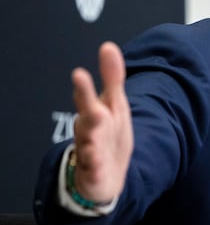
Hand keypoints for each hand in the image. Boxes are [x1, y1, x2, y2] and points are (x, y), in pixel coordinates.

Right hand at [70, 41, 132, 203]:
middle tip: (79, 78)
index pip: (90, 95)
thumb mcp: (115, 106)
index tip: (81, 70)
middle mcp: (89, 129)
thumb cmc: (107, 136)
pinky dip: (95, 167)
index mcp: (95, 112)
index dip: (86, 84)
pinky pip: (94, 170)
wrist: (103, 177)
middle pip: (87, 113)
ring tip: (92, 118)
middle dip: (84, 97)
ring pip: (88, 140)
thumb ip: (112, 78)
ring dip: (89, 131)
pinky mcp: (95, 172)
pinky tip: (96, 164)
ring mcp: (90, 151)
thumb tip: (109, 47)